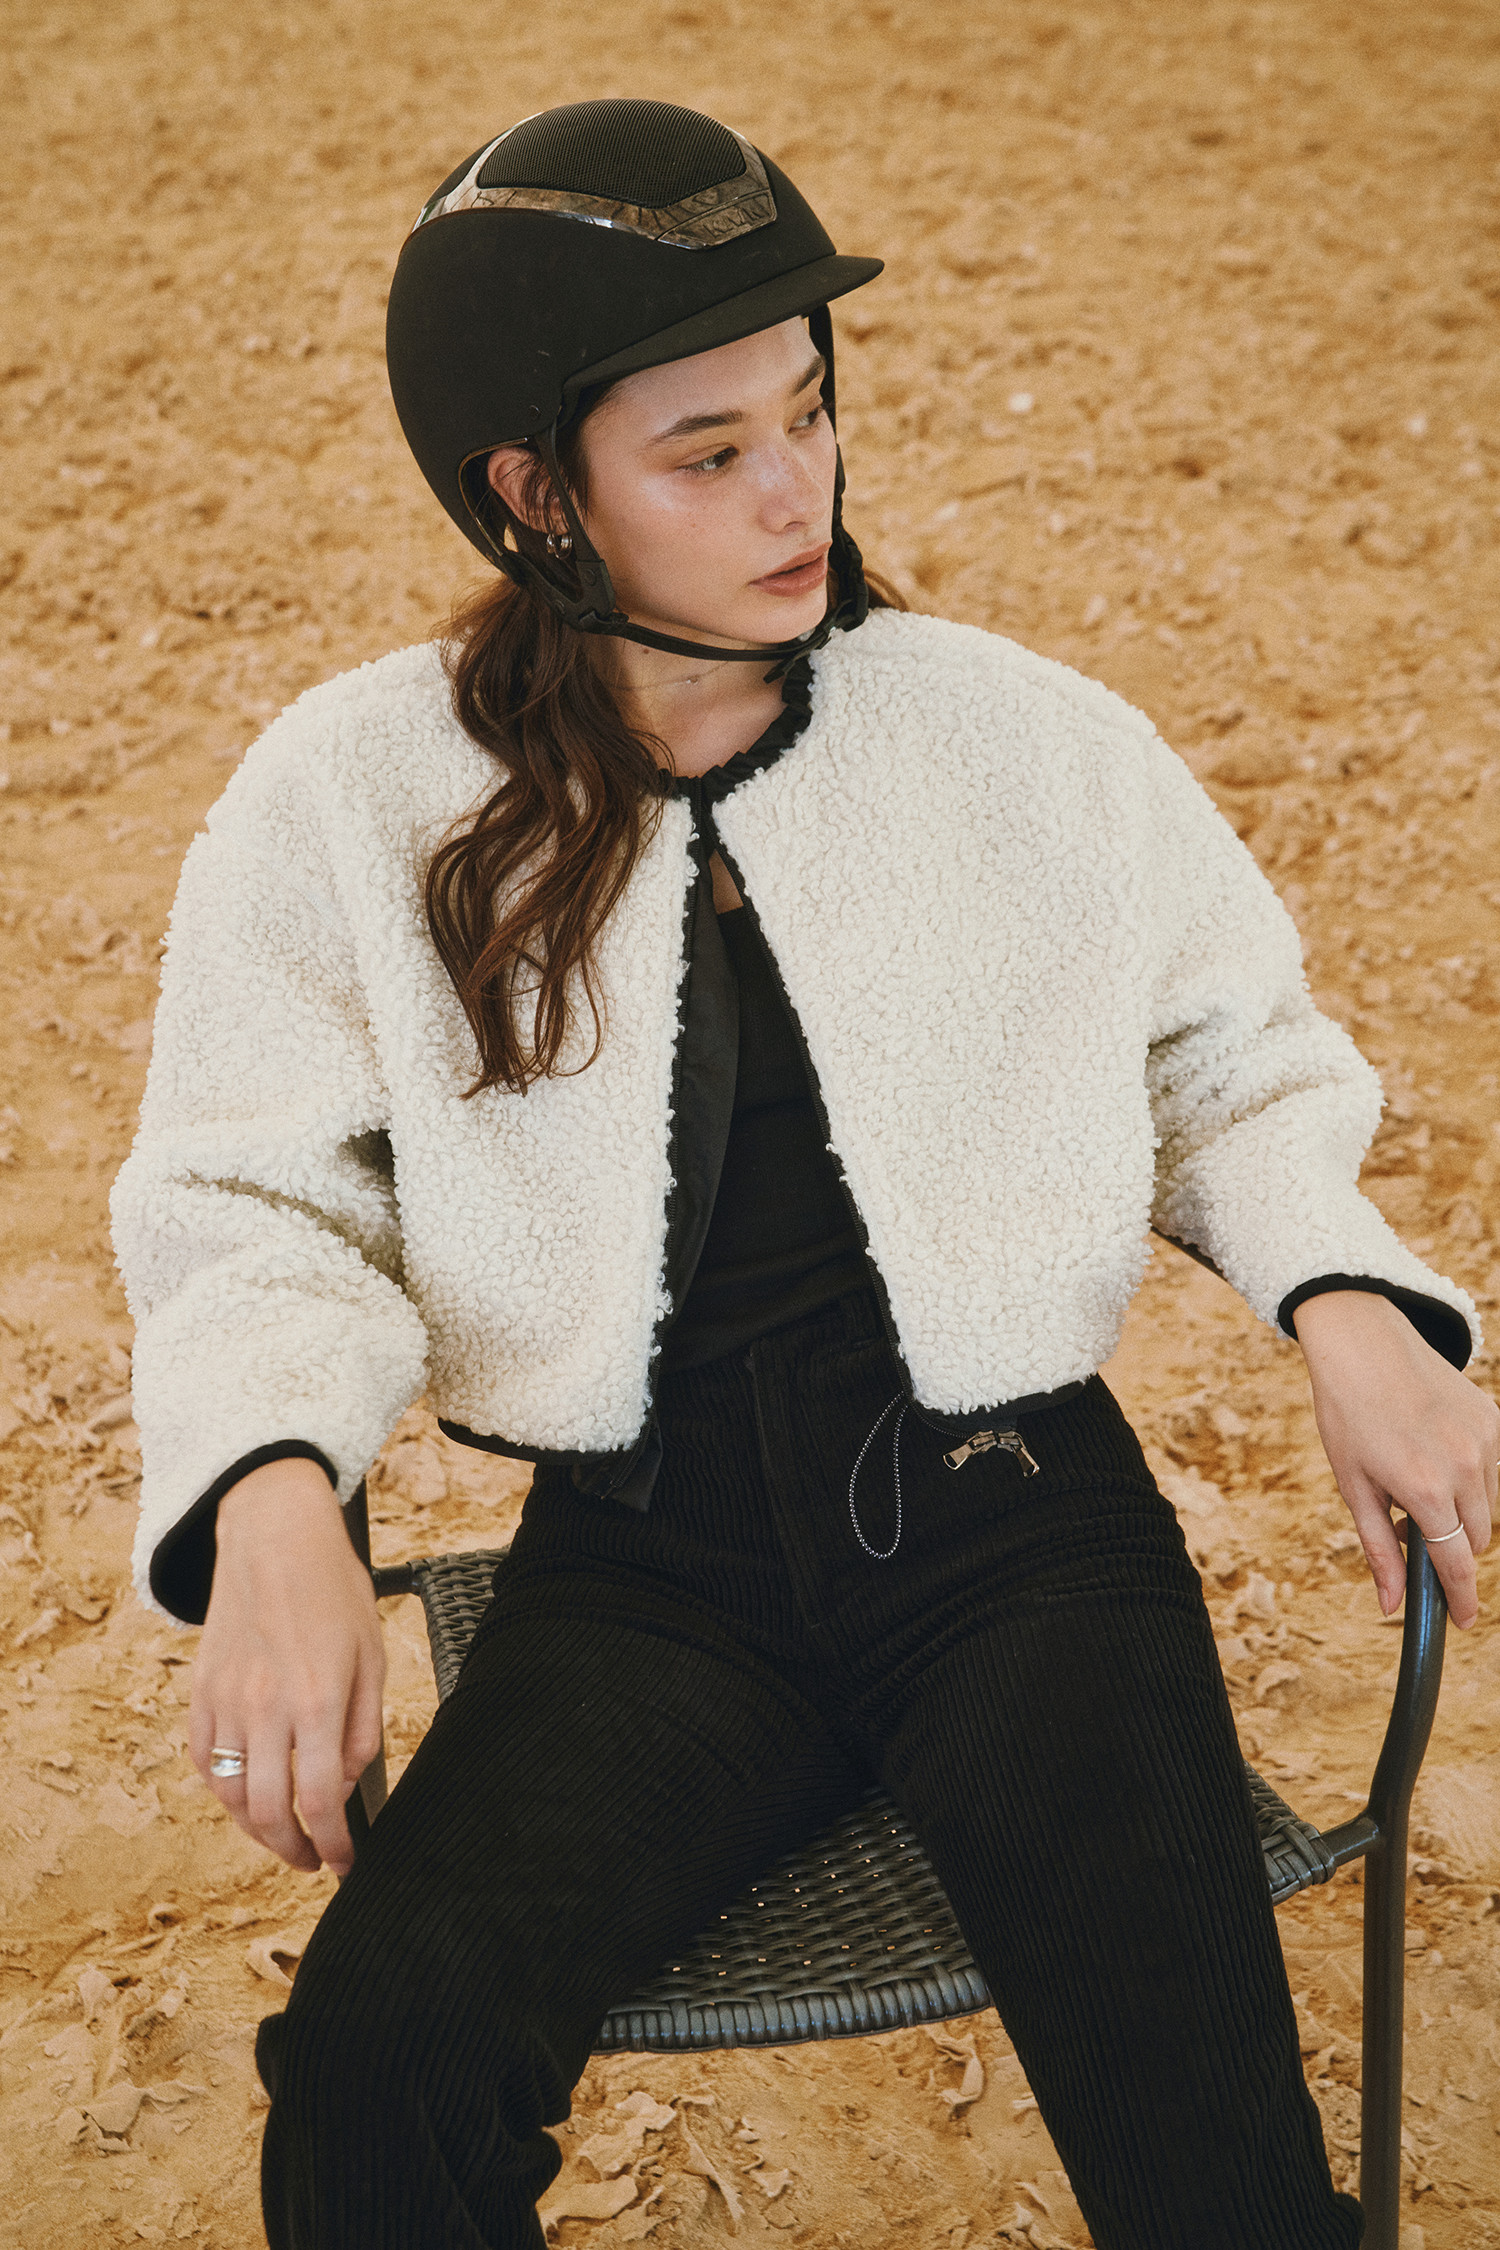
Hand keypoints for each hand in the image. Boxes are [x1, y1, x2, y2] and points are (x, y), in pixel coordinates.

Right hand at [187, 1459, 385, 1873]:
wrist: (273, 1537)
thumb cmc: (333, 1590)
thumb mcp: (373, 1655)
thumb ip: (363, 1728)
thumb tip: (346, 1784)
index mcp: (317, 1700)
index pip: (321, 1802)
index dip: (334, 1846)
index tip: (346, 1863)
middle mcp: (265, 1708)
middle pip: (269, 1814)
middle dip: (295, 1851)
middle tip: (314, 1859)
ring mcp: (225, 1702)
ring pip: (231, 1797)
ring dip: (258, 1830)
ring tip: (284, 1834)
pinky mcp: (200, 1693)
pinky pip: (205, 1762)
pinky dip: (225, 1791)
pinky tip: (248, 1792)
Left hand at [1293, 1290, 1497, 1628]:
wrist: (1363, 1344)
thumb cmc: (1348, 1415)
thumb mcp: (1354, 1486)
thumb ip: (1380, 1549)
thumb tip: (1391, 1605)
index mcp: (1426, 1489)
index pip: (1457, 1564)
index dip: (1461, 1600)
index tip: (1461, 1621)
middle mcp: (1466, 1468)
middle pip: (1477, 1539)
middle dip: (1451, 1546)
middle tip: (1412, 1525)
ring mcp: (1487, 1441)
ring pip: (1492, 1507)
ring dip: (1465, 1512)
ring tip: (1420, 1482)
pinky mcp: (1496, 1419)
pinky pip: (1497, 1471)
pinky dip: (1476, 1479)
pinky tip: (1439, 1455)